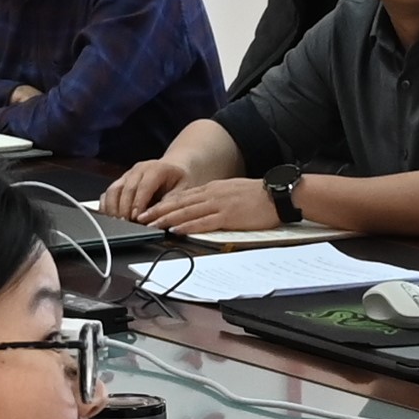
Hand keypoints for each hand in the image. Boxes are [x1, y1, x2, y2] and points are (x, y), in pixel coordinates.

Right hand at [101, 157, 185, 220]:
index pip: (143, 187)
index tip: (136, 219)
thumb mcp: (182, 192)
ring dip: (113, 208)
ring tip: (117, 223)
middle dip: (124, 209)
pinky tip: (110, 217)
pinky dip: (106, 206)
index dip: (138, 204)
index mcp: (155, 169)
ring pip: (113, 190)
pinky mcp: (120, 182)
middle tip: (126, 225)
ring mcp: (127, 175)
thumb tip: (155, 219)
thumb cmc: (179, 181)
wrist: (174, 170)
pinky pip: (108, 193)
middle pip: (125, 189)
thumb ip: (168, 205)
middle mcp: (138, 169)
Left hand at [149, 173, 280, 236]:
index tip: (149, 210)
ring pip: (186, 212)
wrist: (277, 195)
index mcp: (213, 189)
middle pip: (179, 203)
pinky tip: (176, 230)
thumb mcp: (232, 191)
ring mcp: (219, 205)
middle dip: (158, 211)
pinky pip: (203, 222)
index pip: (183, 196)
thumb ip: (216, 198)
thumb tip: (202, 206)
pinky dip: (187, 226)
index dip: (164, 204)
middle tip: (140, 218)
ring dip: (166, 219)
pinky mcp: (227, 216)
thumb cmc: (258, 196)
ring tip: (151, 225)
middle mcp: (212, 194)